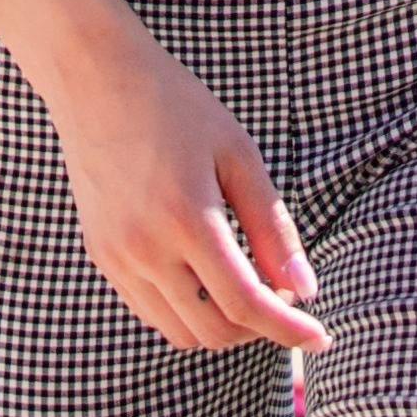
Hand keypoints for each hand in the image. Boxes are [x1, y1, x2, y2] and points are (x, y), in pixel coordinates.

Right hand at [0, 0, 320, 358]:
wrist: (95, 80)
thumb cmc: (177, 107)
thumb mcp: (239, 156)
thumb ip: (272, 228)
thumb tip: (304, 290)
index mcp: (187, 218)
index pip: (247, 303)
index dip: (290, 329)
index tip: (321, 336)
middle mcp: (145, 247)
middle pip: (214, 330)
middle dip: (259, 330)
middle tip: (285, 302)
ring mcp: (116, 256)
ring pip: (180, 331)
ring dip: (222, 326)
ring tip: (248, 291)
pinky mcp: (101, 255)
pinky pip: (150, 311)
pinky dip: (187, 310)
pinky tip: (207, 278)